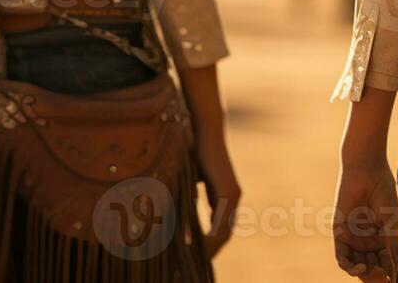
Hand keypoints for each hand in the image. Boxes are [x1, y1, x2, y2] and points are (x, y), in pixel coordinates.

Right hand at [193, 129, 241, 257]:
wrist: (203, 130)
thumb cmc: (191, 151)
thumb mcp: (185, 182)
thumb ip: (183, 200)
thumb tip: (164, 218)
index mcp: (223, 199)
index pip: (216, 231)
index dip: (205, 247)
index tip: (190, 262)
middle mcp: (232, 200)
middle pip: (222, 237)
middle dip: (206, 254)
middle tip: (189, 269)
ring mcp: (233, 197)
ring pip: (223, 233)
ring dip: (208, 250)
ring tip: (190, 265)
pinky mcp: (229, 192)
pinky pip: (220, 222)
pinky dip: (209, 238)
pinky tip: (195, 248)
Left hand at [332, 159, 397, 279]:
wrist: (367, 171)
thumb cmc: (382, 191)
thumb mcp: (390, 221)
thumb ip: (391, 244)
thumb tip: (396, 268)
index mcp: (382, 237)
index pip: (385, 262)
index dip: (390, 273)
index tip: (395, 279)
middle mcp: (367, 240)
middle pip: (371, 268)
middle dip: (377, 276)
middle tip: (385, 278)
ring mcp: (353, 238)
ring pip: (356, 266)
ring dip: (365, 274)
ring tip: (373, 272)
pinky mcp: (339, 234)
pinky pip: (342, 257)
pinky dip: (350, 266)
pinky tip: (361, 267)